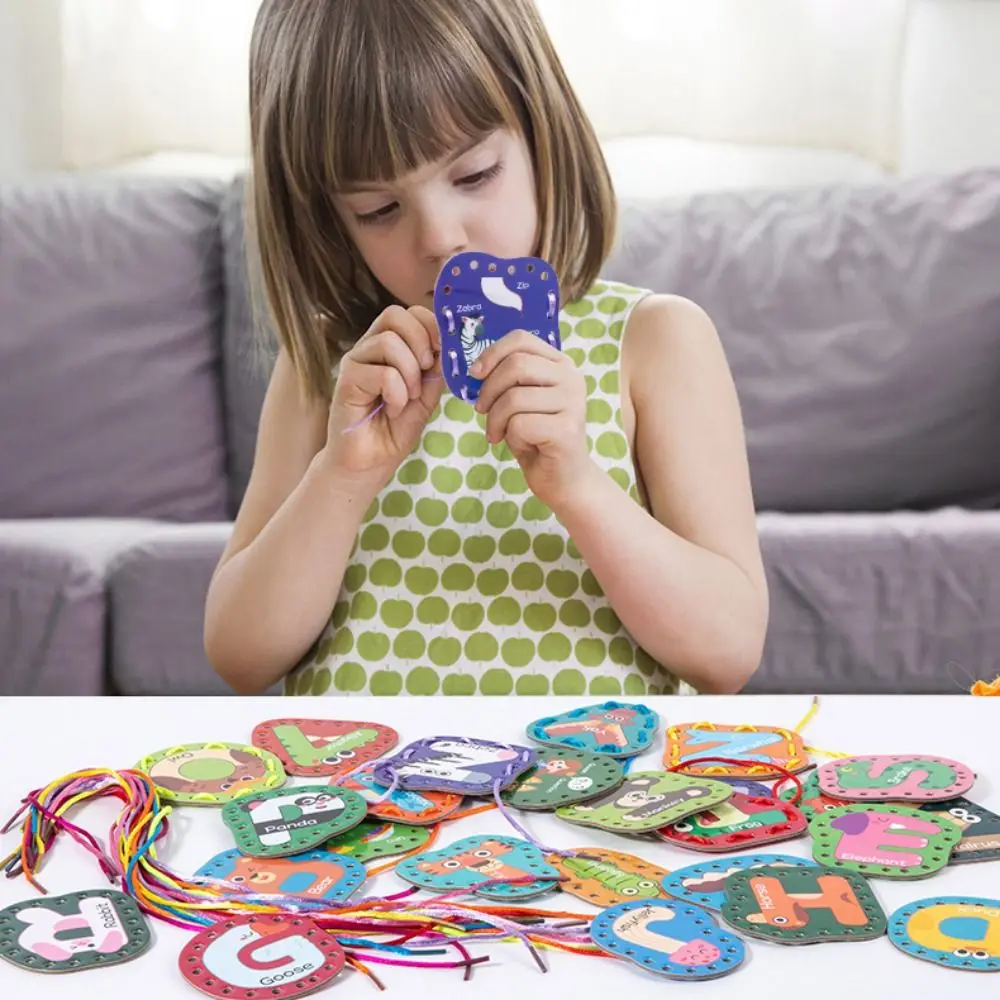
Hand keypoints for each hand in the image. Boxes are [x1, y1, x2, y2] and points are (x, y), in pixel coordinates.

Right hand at [324, 305, 443, 487]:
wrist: (369, 463)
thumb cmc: (394, 429)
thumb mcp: (426, 396)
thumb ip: (436, 370)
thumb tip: (451, 345)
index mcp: (389, 346)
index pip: (409, 313)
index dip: (430, 324)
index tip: (442, 350)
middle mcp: (369, 348)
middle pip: (395, 315)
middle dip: (421, 341)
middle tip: (425, 372)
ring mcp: (356, 362)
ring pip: (390, 343)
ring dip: (409, 374)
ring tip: (408, 399)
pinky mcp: (347, 381)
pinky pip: (383, 373)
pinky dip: (397, 394)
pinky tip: (392, 410)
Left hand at [472, 330, 591, 507]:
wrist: (564, 479)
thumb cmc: (538, 438)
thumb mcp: (520, 401)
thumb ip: (507, 378)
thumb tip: (475, 368)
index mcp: (560, 364)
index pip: (521, 339)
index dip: (492, 353)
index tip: (475, 375)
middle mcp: (571, 378)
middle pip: (516, 366)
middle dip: (489, 390)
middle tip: (482, 411)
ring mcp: (573, 403)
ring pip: (513, 398)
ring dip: (495, 419)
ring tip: (498, 433)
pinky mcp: (567, 430)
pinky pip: (519, 424)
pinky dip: (510, 437)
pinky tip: (520, 445)